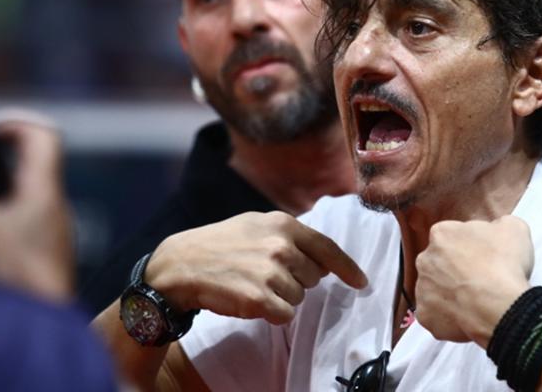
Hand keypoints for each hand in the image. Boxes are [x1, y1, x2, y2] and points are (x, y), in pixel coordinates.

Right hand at [0, 119, 73, 301]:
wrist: (41, 325)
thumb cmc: (16, 276)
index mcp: (46, 191)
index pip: (45, 134)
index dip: (14, 122)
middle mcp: (54, 206)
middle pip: (34, 160)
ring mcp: (51, 228)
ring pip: (27, 189)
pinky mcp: (42, 250)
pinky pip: (24, 215)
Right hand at [145, 211, 367, 323]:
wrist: (180, 265)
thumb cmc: (219, 245)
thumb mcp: (255, 225)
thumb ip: (289, 237)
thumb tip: (322, 261)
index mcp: (283, 224)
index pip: (327, 248)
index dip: (347, 268)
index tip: (361, 282)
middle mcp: (281, 246)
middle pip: (313, 278)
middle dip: (296, 281)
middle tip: (265, 274)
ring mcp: (271, 272)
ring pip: (298, 298)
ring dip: (280, 298)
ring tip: (252, 284)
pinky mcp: (260, 298)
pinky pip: (285, 315)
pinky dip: (271, 313)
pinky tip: (249, 300)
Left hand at [415, 215, 532, 346]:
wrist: (500, 308)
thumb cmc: (504, 266)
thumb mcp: (514, 228)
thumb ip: (498, 224)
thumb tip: (495, 230)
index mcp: (442, 234)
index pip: (452, 235)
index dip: (470, 246)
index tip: (484, 256)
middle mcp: (425, 259)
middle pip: (439, 262)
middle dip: (455, 269)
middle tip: (480, 279)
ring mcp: (422, 289)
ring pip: (435, 289)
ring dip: (450, 293)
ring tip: (476, 301)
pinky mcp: (426, 316)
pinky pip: (436, 315)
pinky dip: (448, 317)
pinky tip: (467, 317)